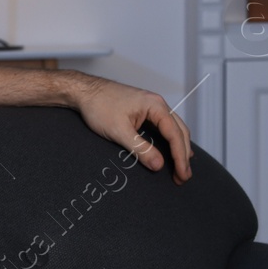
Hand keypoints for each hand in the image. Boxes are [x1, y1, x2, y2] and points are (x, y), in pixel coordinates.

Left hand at [71, 76, 193, 183]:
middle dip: (183, 155)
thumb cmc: (98, 106)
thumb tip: (158, 165)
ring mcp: (152, 107)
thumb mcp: (118, 131)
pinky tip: (171, 150)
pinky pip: (164, 127)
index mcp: (156, 106)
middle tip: (183, 177)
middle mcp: (158, 104)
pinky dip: (170, 140)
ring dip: (179, 148)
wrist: (83, 91)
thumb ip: (139, 149)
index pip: (175, 135)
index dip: (180, 157)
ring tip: (181, 167)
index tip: (182, 174)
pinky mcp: (144, 111)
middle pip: (180, 132)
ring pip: (174, 129)